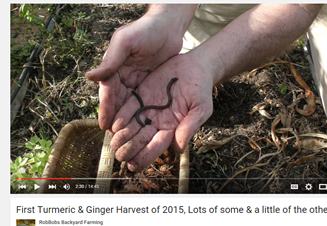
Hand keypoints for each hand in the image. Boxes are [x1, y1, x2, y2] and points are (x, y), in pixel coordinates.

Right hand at [85, 11, 185, 129]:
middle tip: (114, 136)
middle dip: (114, 117)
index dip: (105, 108)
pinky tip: (141, 123)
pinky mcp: (148, 82)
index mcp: (114, 66)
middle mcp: (122, 74)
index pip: (108, 91)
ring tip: (126, 135)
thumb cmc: (146, 30)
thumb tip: (89, 77)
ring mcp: (135, 78)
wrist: (169, 27)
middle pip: (117, 100)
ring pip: (128, 102)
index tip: (103, 125)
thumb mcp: (126, 42)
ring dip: (126, 118)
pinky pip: (142, 99)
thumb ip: (111, 61)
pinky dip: (140, 111)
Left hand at [109, 54, 213, 170]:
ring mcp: (148, 109)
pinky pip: (129, 108)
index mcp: (172, 128)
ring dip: (122, 136)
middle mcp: (157, 122)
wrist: (195, 67)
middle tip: (119, 156)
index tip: (133, 165)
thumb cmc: (201, 90)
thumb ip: (190, 127)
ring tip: (113, 144)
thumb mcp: (201, 108)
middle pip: (141, 139)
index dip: (145, 157)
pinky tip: (114, 125)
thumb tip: (179, 148)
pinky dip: (121, 117)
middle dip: (130, 149)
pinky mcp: (141, 95)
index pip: (156, 146)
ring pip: (132, 126)